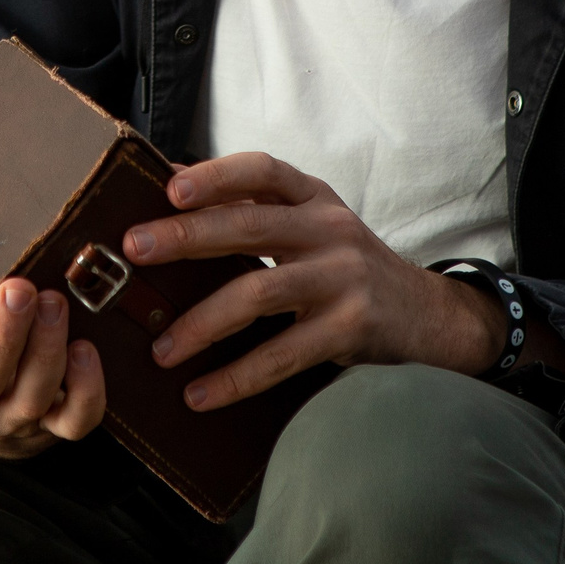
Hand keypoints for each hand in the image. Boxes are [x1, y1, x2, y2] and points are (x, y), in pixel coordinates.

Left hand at [121, 153, 546, 410]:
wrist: (430, 316)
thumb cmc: (347, 267)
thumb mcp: (311, 225)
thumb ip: (254, 208)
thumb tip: (171, 181)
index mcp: (313, 198)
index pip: (262, 170)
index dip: (216, 175)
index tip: (170, 187)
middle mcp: (329, 228)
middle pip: (248, 225)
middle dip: (186, 237)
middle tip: (135, 249)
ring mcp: (343, 278)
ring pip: (258, 293)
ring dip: (201, 323)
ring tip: (161, 348)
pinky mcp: (351, 328)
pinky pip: (283, 354)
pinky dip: (237, 376)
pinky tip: (202, 393)